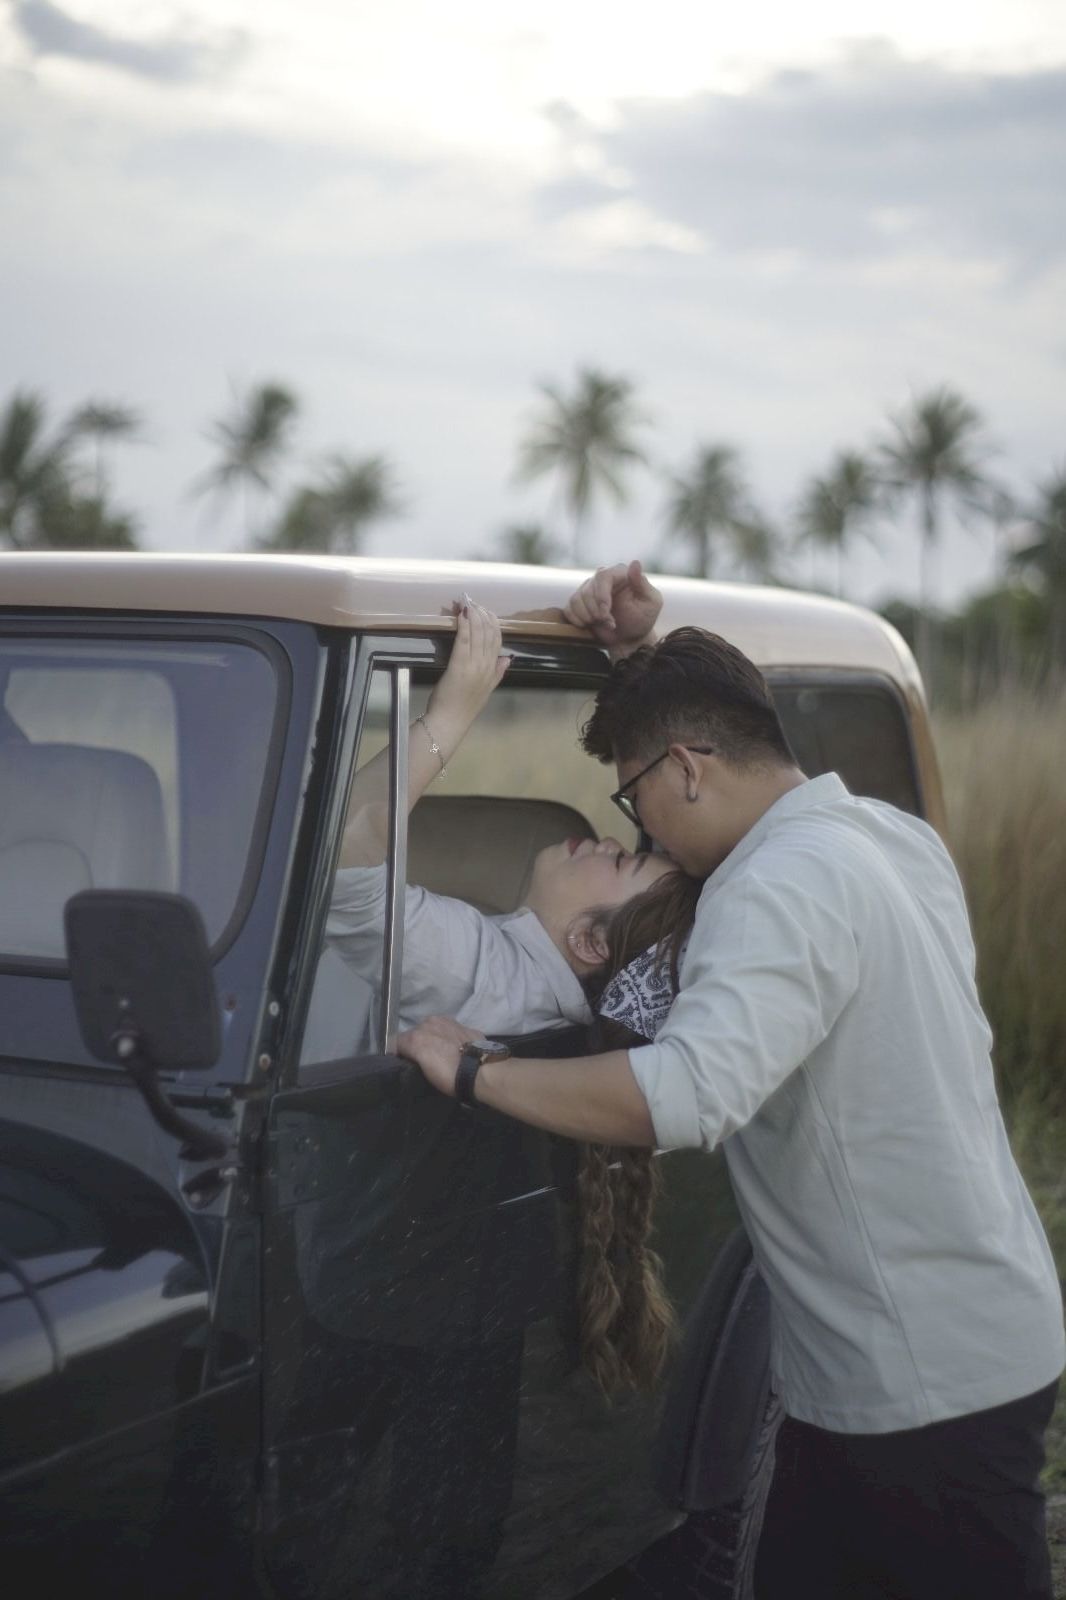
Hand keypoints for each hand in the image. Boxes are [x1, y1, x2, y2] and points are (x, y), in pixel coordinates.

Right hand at [395, 1015, 481, 1096]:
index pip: (397, 1042)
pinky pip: (450, 1030)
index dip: (398, 1053)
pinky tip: (456, 1049)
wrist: (482, 1071)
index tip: (404, 1063)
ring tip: (442, 1053)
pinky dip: (450, 1037)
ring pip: (433, 1028)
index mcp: (415, 1036)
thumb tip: (412, 1056)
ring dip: (434, 1037)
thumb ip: (414, 1058)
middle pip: (416, 1032)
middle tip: (424, 1060)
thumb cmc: (449, 1076)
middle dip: (417, 1043)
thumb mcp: (424, 1073)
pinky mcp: (464, 1024)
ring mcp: (448, 1021)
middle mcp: (429, 1023)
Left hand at [428, 599, 510, 731]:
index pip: (498, 640)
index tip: (487, 611)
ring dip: (473, 615)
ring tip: (468, 603)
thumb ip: (498, 673)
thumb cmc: (464, 707)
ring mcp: (474, 665)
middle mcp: (486, 665)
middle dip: (482, 614)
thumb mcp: (487, 690)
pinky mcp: (459, 665)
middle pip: (489, 633)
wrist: (451, 721)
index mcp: (493, 669)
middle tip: (474, 602)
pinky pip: (463, 641)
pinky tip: (461, 615)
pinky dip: (463, 626)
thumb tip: (508, 659)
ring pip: (477, 634)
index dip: (493, 623)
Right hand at [563, 560, 662, 654]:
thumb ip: (642, 584)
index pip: (603, 576)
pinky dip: (578, 620)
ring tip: (603, 624)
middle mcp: (602, 578)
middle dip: (596, 611)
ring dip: (588, 617)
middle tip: (610, 623)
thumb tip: (635, 562)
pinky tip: (590, 625)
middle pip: (587, 589)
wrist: (630, 637)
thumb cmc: (642, 619)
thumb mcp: (650, 602)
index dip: (601, 595)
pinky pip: (569, 608)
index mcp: (620, 574)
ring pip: (576, 599)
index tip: (605, 612)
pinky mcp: (579, 603)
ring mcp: (588, 589)